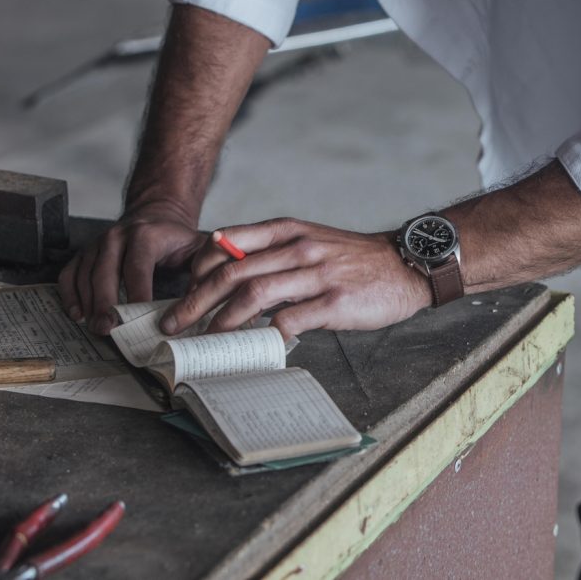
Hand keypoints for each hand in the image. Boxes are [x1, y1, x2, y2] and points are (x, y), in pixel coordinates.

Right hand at [58, 200, 205, 334]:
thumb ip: (201, 270)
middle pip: (105, 273)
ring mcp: (98, 244)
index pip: (137, 267)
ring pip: (85, 275)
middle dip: (105, 303)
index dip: (135, 293)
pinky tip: (77, 313)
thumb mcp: (196, 247)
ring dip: (87, 303)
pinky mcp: (86, 252)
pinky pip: (70, 273)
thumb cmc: (176, 236)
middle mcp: (116, 237)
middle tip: (108, 329)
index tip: (135, 318)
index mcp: (145, 236)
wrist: (157, 211)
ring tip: (95, 327)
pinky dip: (70, 294)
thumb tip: (199, 301)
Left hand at [158, 218, 432, 340]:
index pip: (225, 245)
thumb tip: (231, 275)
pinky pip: (289, 321)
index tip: (185, 294)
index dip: (196, 271)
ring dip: (221, 321)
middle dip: (195, 301)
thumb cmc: (354, 258)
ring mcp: (317, 275)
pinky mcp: (335, 303)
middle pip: (231, 272)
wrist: (405, 265)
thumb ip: (273, 252)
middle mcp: (298, 248)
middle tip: (175, 324)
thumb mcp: (311, 239)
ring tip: (205, 341)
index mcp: (287, 230)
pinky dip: (266, 337)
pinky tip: (255, 349)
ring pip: (253, 295)